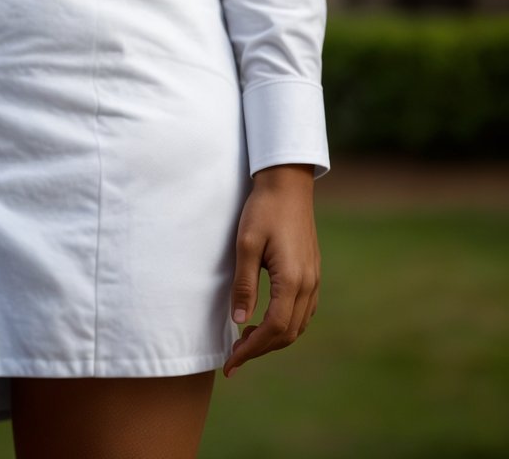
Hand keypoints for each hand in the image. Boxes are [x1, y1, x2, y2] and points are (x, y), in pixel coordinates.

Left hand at [222, 163, 319, 377]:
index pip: (274, 329)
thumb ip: (243, 284)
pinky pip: (304, 312)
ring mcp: (314, 280)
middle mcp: (308, 285)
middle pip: (288, 333)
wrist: (288, 184)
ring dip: (273, 339)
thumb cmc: (263, 210)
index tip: (231, 361)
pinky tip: (266, 320)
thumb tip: (239, 320)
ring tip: (246, 338)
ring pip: (298, 325)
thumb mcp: (245, 244)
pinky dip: (286, 325)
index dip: (252, 349)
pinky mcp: (313, 273)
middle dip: (260, 348)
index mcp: (292, 280)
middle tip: (234, 353)